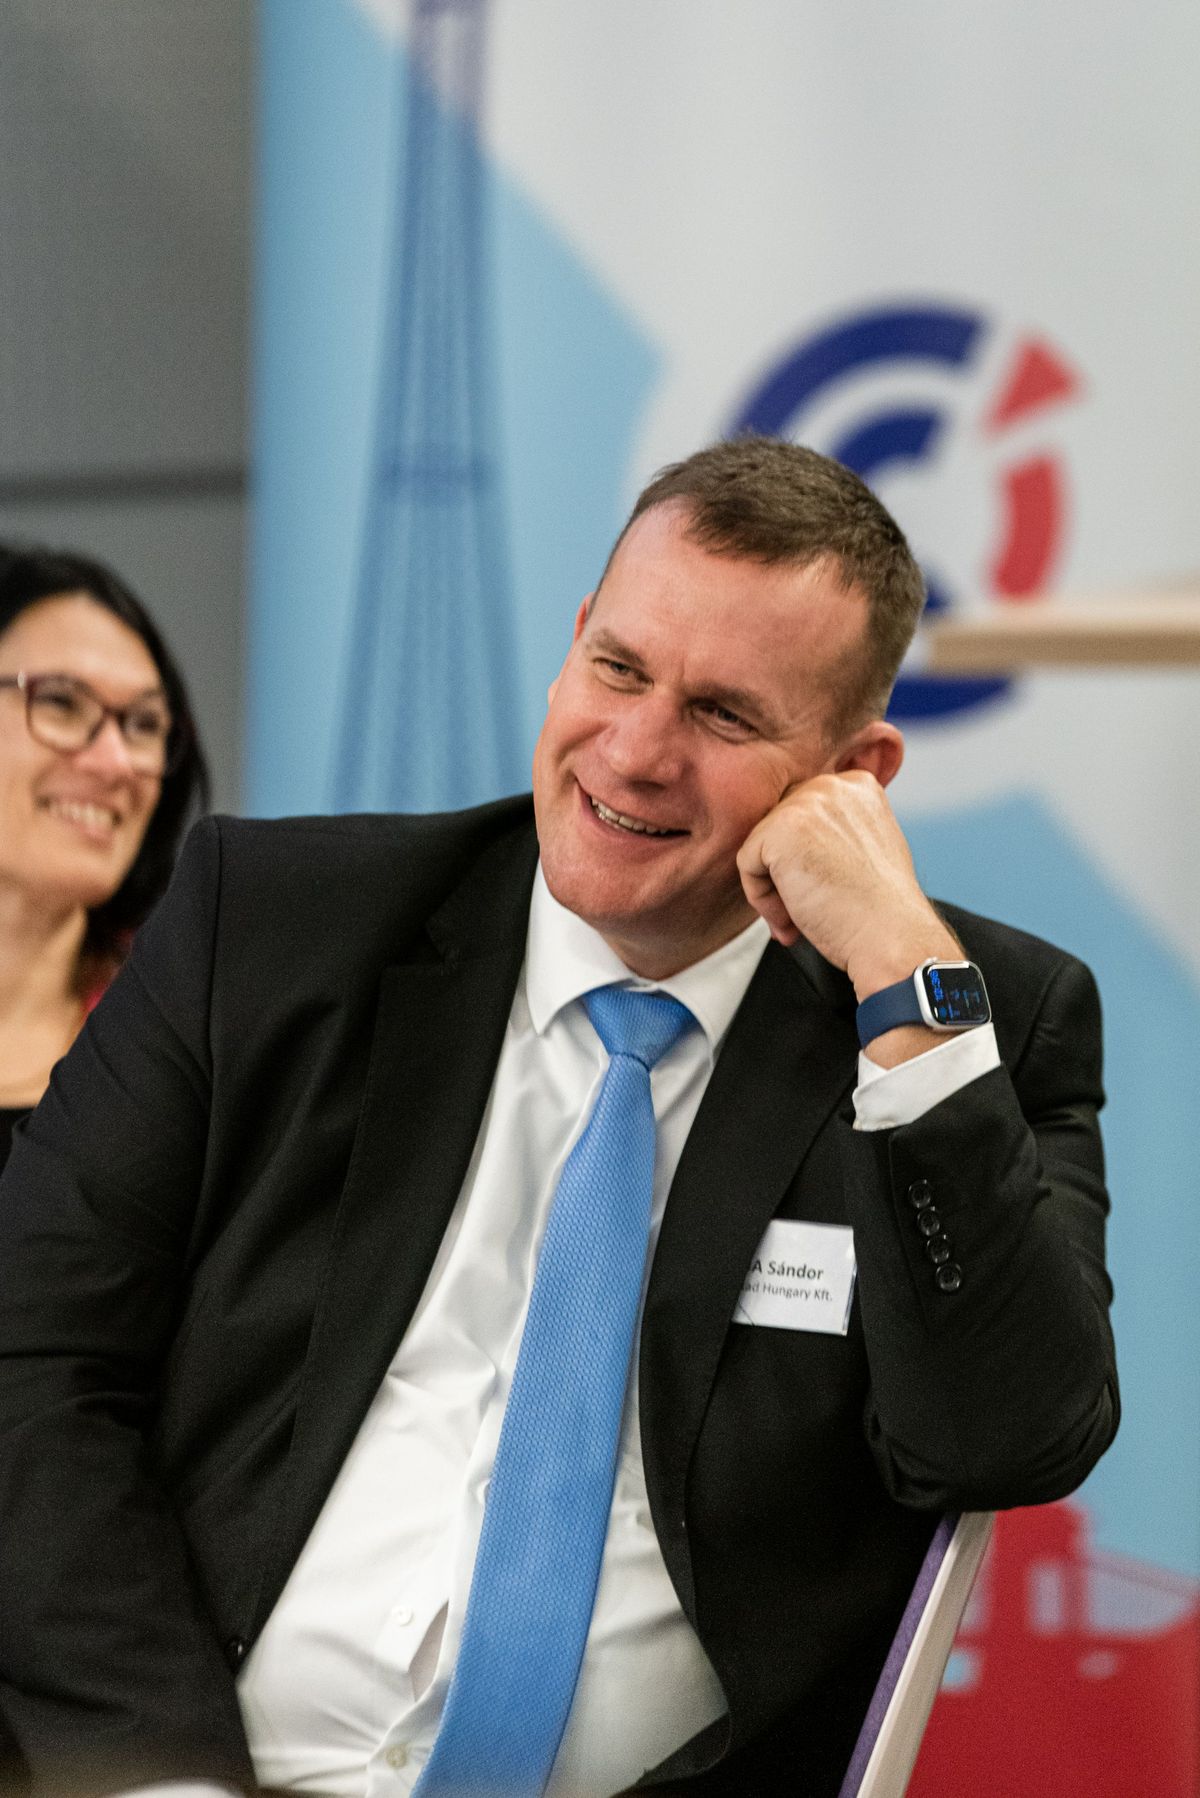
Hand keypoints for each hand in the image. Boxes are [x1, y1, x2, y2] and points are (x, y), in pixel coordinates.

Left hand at [736, 771, 961, 1002]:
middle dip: (785, 873)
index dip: (803, 860)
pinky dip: (762, 899)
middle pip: (777, 827)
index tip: (822, 891)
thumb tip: (791, 847)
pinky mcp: (781, 829)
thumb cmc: (880, 910)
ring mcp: (806, 803)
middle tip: (806, 911)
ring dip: (773, 890)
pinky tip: (792, 917)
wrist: (891, 936)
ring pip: (760, 846)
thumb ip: (834, 833)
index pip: (802, 814)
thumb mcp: (866, 850)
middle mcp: (832, 786)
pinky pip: (747, 863)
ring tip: (799, 918)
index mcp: (857, 786)